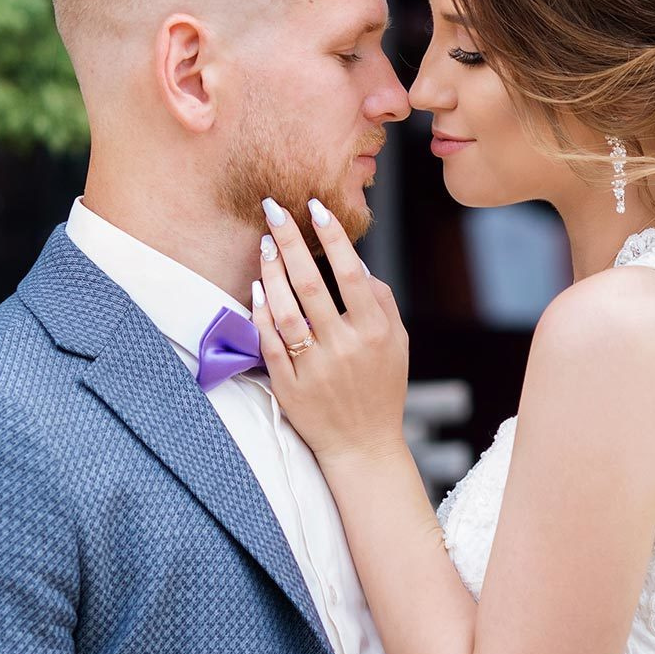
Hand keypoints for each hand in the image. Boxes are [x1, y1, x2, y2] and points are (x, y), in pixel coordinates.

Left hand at [250, 196, 409, 466]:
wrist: (362, 445)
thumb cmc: (381, 387)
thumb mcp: (397, 343)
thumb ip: (381, 302)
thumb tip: (358, 262)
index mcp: (374, 333)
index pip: (352, 274)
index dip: (333, 238)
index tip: (316, 208)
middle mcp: (344, 348)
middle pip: (312, 285)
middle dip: (291, 241)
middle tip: (275, 208)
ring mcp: (313, 368)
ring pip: (285, 311)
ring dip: (272, 272)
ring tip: (265, 242)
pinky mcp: (289, 386)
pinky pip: (269, 343)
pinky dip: (261, 313)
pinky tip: (257, 286)